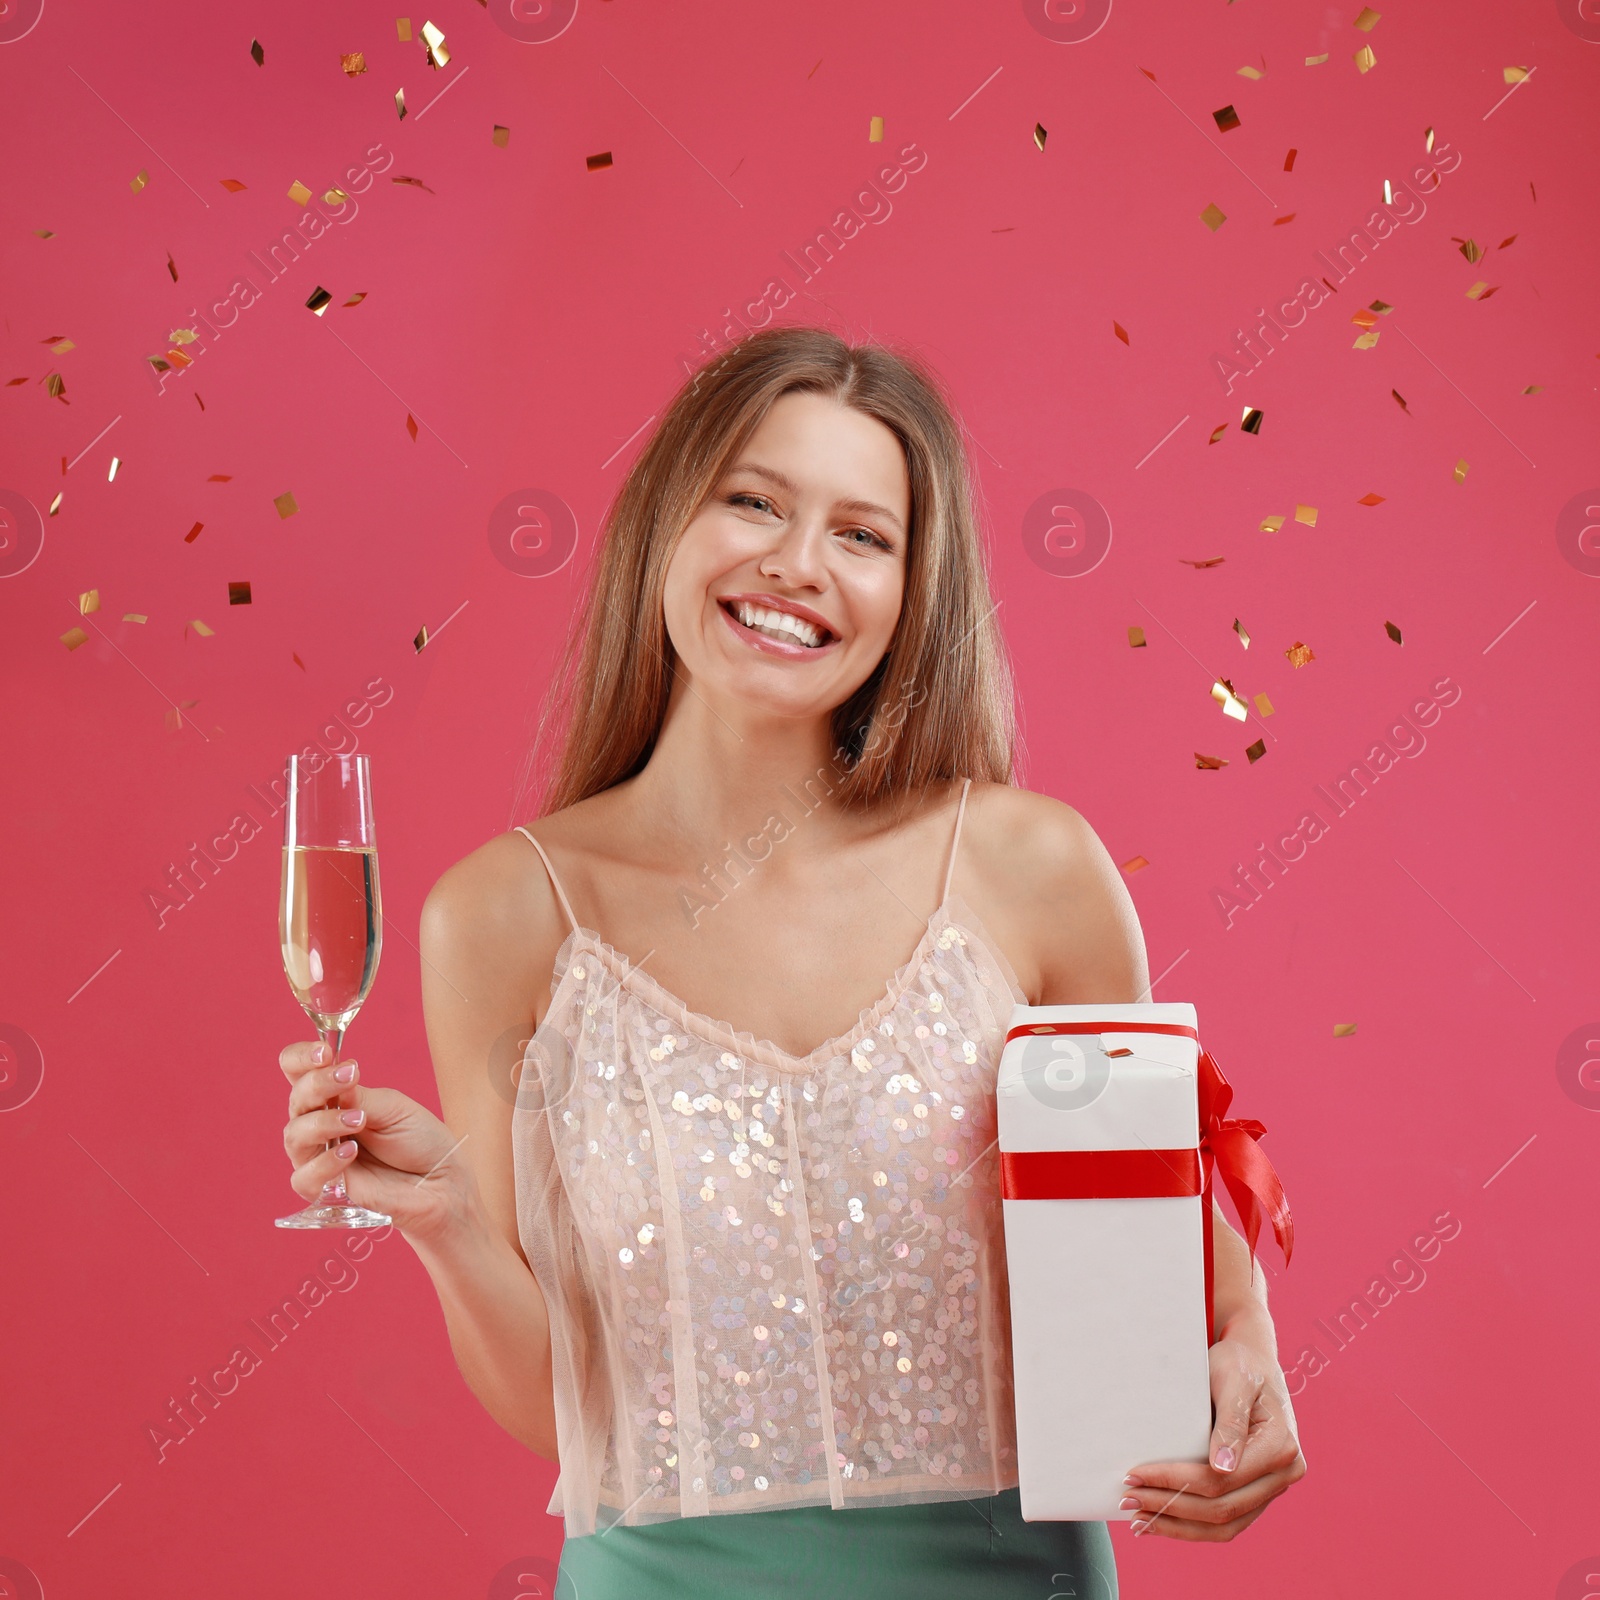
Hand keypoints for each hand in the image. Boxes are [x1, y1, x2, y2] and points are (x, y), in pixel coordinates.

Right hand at [280, 1041, 476, 1243]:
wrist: (440, 1179)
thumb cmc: (418, 1138)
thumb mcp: (393, 1106)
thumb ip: (359, 1096)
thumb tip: (335, 1077)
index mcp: (334, 1096)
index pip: (297, 1070)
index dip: (301, 1058)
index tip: (324, 1053)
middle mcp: (319, 1122)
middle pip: (296, 1099)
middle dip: (318, 1085)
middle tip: (349, 1078)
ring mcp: (319, 1155)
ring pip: (294, 1136)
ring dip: (323, 1123)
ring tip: (358, 1120)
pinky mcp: (324, 1188)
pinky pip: (303, 1177)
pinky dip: (324, 1163)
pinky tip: (350, 1154)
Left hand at [1119, 1325, 1306, 1540]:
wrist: (1252, 1364)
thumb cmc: (1240, 1365)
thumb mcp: (1234, 1380)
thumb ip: (1230, 1421)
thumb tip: (1222, 1467)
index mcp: (1281, 1448)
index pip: (1221, 1479)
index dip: (1176, 1482)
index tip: (1136, 1475)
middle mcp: (1283, 1475)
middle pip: (1221, 1508)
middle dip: (1170, 1507)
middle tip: (1127, 1499)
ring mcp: (1272, 1489)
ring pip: (1224, 1526)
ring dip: (1178, 1526)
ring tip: (1138, 1519)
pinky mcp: (1257, 1494)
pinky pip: (1226, 1522)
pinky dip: (1191, 1527)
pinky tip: (1158, 1522)